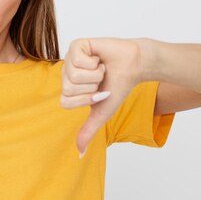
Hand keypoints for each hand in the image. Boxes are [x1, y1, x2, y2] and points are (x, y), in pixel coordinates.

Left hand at [60, 38, 142, 156]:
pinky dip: (95, 62)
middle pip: (68, 88)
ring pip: (73, 75)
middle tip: (100, 79)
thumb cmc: (118, 87)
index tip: (100, 94)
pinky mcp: (77, 45)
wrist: (135, 66)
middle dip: (92, 86)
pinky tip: (100, 58)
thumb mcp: (102, 113)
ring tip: (101, 68)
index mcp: (68, 88)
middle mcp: (66, 73)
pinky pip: (78, 60)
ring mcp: (70, 58)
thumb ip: (88, 131)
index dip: (86, 100)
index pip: (65, 101)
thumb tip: (79, 154)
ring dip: (95, 74)